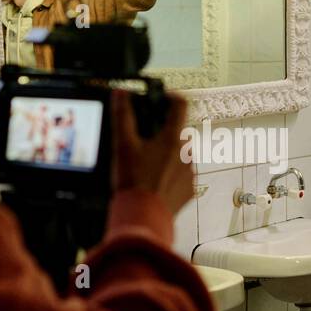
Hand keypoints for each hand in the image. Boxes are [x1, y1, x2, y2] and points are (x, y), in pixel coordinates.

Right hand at [111, 90, 194, 215]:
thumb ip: (123, 116)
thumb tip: (120, 93)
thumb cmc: (134, 181)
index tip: (160, 99)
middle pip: (178, 132)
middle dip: (162, 133)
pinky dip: (169, 175)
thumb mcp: (123, 145)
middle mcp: (187, 153)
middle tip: (143, 140)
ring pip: (180, 154)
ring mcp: (189, 173)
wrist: (143, 217)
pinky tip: (153, 182)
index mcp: (173, 139)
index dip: (170, 97)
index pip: (180, 105)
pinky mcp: (188, 190)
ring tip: (145, 166)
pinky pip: (181, 176)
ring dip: (166, 155)